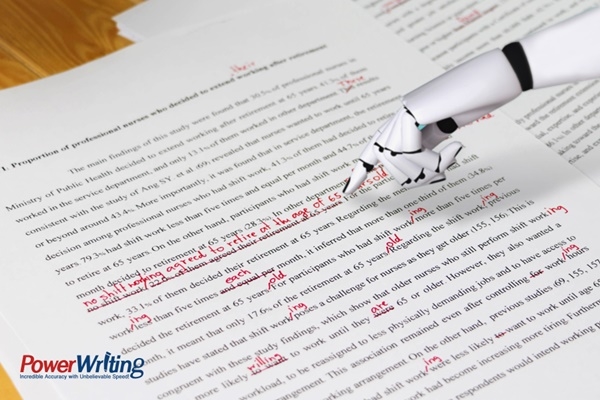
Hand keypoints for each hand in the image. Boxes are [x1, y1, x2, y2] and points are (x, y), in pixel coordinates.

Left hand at [342, 107, 462, 194]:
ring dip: (426, 169)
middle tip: (442, 174)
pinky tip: (455, 148)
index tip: (348, 190)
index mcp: (404, 122)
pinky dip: (432, 159)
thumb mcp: (442, 134)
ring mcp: (404, 111)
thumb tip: (409, 173)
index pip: (376, 147)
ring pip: (396, 158)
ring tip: (451, 158)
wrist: (491, 79)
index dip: (362, 169)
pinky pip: (410, 150)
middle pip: (387, 161)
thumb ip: (422, 149)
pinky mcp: (412, 110)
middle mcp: (399, 116)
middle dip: (414, 177)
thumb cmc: (471, 105)